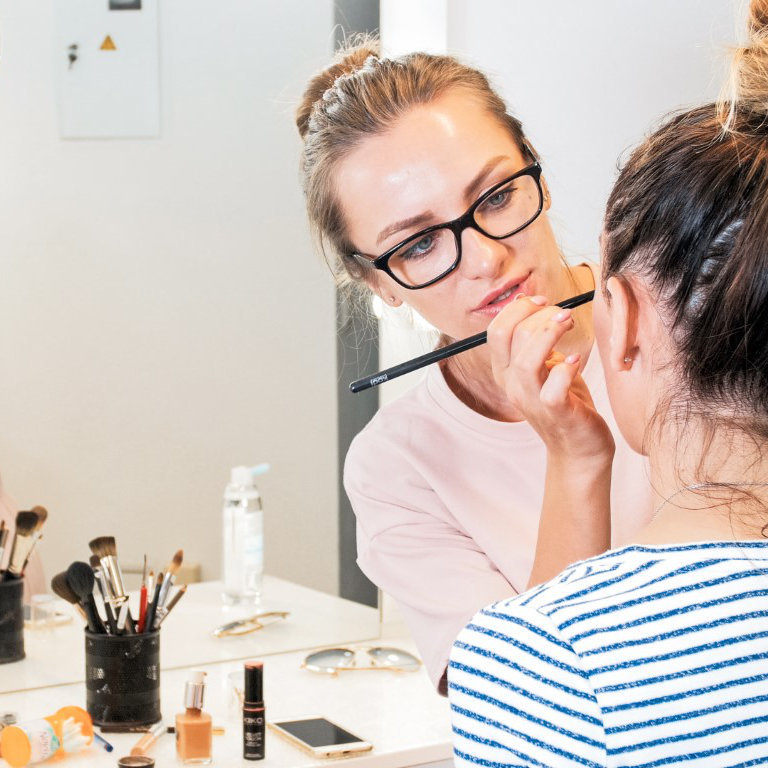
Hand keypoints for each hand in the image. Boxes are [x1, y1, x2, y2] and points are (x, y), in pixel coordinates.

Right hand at [487, 295, 613, 464]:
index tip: (543, 303)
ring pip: (526, 361)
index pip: (496, 330)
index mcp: (505, 370)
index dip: (519, 309)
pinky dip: (566, 368)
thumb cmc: (565, 400)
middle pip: (510, 337)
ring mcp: (531, 400)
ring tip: (568, 324)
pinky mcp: (556, 412)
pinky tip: (577, 360)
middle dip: (538, 314)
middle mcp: (512, 385)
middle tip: (563, 314)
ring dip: (549, 334)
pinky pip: (553, 388)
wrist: (579, 445)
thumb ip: (535, 340)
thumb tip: (531, 304)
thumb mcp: (544, 365)